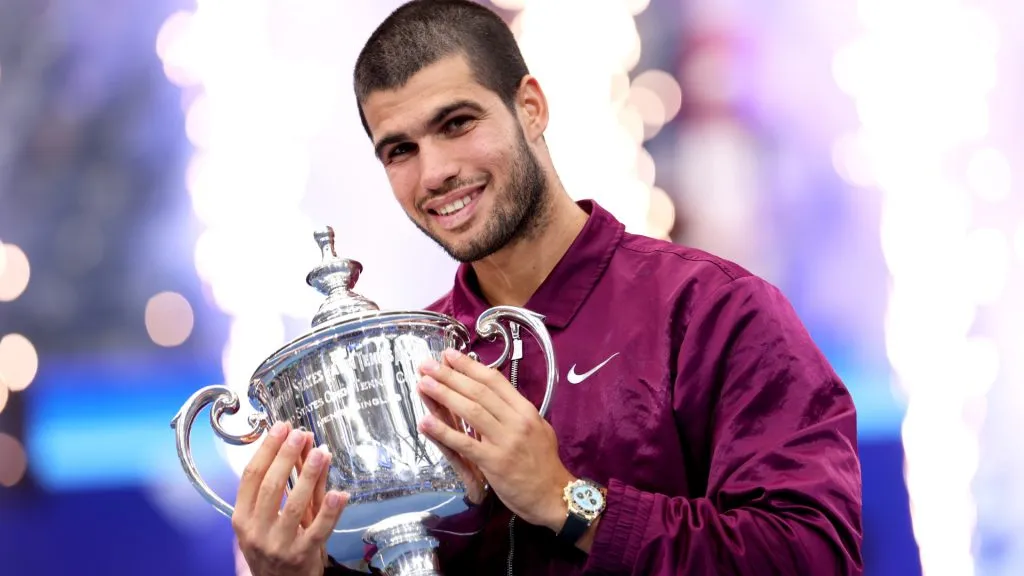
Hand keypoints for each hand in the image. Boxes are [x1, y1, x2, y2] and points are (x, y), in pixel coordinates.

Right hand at [233, 422, 349, 575]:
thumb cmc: (273, 547)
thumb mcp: (268, 517)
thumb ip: (285, 483)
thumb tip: (300, 445)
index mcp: (242, 518)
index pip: (251, 477)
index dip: (266, 449)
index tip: (280, 428)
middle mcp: (256, 531)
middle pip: (271, 486)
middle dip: (286, 456)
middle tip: (300, 434)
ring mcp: (279, 544)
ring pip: (295, 505)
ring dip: (310, 475)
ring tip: (321, 452)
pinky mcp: (302, 556)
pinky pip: (319, 530)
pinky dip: (330, 511)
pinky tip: (339, 493)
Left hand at [416, 349, 573, 530]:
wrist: (554, 495)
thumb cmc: (543, 463)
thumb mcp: (537, 428)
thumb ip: (515, 413)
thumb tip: (491, 397)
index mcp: (525, 410)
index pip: (494, 381)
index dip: (469, 366)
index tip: (449, 355)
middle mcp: (516, 420)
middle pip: (479, 391)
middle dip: (450, 376)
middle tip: (427, 365)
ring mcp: (505, 441)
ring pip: (471, 411)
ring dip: (444, 395)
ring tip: (424, 384)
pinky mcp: (494, 462)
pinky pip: (465, 443)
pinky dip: (444, 432)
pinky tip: (426, 422)